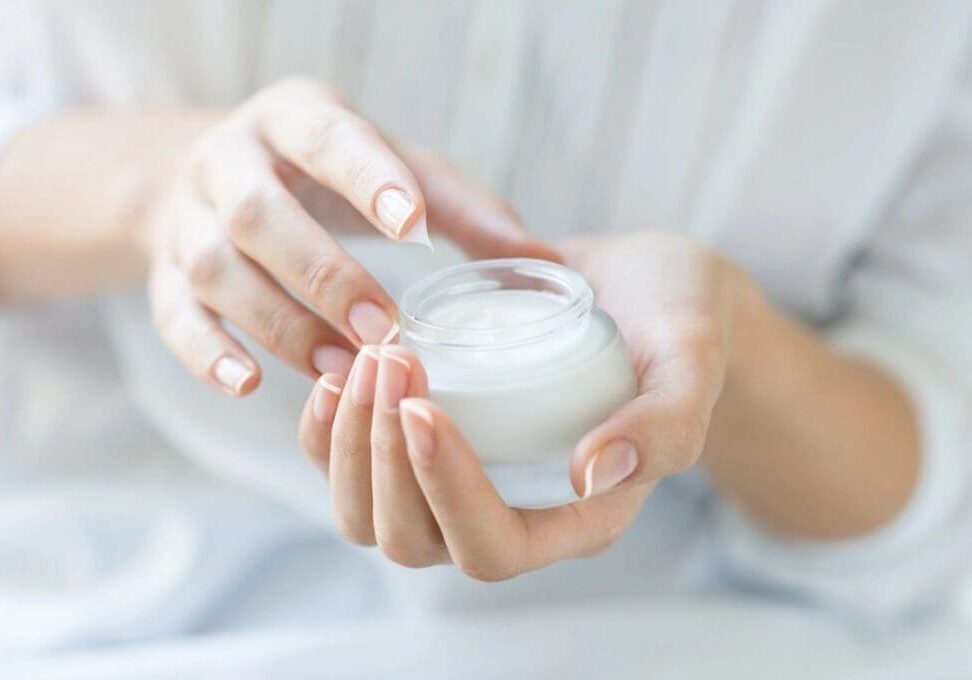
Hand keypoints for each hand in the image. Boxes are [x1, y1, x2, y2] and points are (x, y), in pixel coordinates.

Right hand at [141, 78, 555, 396]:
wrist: (214, 174)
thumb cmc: (326, 174)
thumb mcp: (390, 166)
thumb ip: (461, 208)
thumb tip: (544, 263)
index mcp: (293, 118)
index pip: (326, 138)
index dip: (365, 178)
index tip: (411, 225)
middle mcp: (230, 160)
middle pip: (260, 213)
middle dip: (322, 272)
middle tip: (382, 328)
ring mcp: (188, 218)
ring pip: (217, 269)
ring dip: (279, 323)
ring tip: (340, 370)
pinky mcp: (163, 273)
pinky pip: (172, 315)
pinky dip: (207, 354)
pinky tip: (249, 386)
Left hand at [297, 231, 754, 578]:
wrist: (646, 289)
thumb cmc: (678, 323)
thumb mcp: (692, 359)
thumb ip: (666, 421)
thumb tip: (595, 473)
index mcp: (577, 518)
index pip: (491, 545)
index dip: (446, 492)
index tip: (424, 405)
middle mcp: (512, 512)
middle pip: (413, 539)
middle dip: (385, 458)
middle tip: (390, 361)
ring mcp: (464, 480)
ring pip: (371, 513)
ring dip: (351, 444)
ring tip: (365, 360)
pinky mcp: (432, 441)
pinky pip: (356, 465)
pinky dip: (330, 432)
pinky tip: (337, 373)